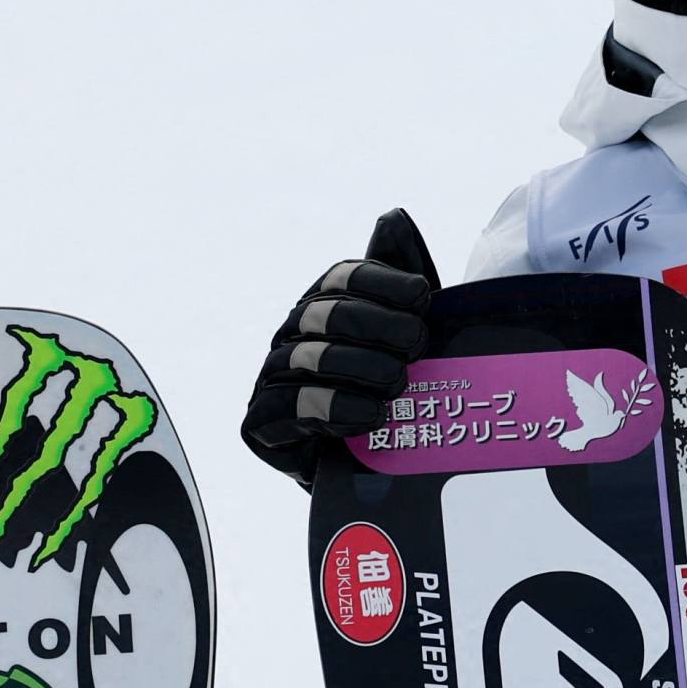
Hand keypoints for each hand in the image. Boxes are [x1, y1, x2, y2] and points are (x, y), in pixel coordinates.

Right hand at [239, 210, 436, 485]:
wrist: (372, 469)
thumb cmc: (391, 390)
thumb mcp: (408, 330)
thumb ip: (402, 274)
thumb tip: (393, 218)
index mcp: (322, 304)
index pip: (344, 278)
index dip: (384, 282)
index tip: (425, 298)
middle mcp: (291, 334)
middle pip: (325, 313)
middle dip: (377, 325)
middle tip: (418, 346)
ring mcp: (271, 377)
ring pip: (308, 358)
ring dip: (361, 366)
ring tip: (399, 383)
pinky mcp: (261, 423)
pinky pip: (291, 406)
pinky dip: (335, 407)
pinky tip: (373, 414)